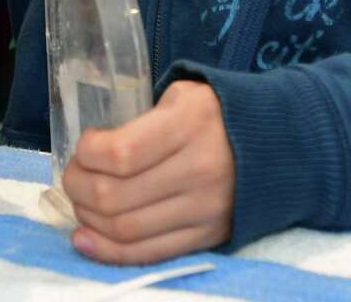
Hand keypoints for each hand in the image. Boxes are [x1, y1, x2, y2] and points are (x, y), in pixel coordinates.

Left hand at [62, 80, 234, 263]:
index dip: (88, 154)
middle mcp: (199, 171)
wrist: (276, 144)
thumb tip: (91, 152)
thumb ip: (141, 120)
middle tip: (74, 175)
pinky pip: (148, 254)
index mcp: (189, 125)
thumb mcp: (181, 96)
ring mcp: (204, 210)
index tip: (84, 147)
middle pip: (115, 196)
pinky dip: (108, 252)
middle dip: (78, 187)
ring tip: (81, 202)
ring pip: (125, 229)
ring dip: (88, 218)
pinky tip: (85, 239)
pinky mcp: (207, 237)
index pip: (121, 154)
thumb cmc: (215, 113)